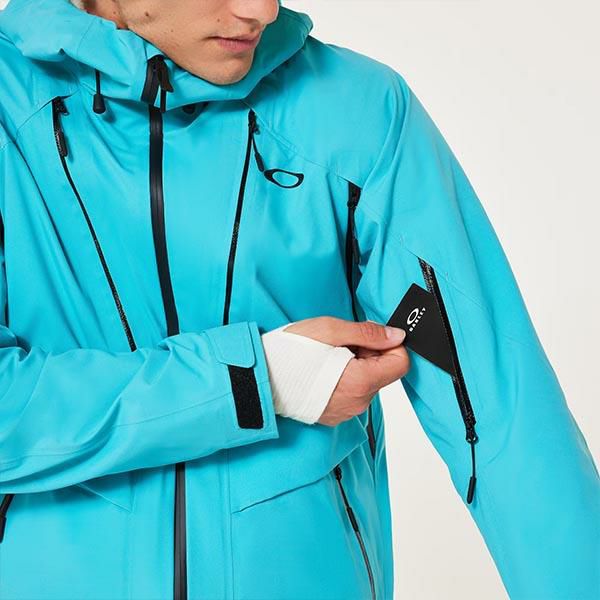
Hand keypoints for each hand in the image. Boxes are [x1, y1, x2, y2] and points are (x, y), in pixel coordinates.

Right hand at [281, 316, 409, 425]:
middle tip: (339, 344)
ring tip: (326, 357)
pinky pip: (352, 393)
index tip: (368, 336)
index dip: (389, 345)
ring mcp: (347, 411)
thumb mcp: (329, 330)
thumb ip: (367, 333)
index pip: (401, 364)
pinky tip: (322, 370)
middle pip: (383, 372)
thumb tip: (396, 335)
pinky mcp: (335, 414)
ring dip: (355, 365)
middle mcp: (358, 402)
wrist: (258, 377)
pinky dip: (344, 378)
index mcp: (361, 381)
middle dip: (368, 353)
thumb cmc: (289, 353)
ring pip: (367, 382)